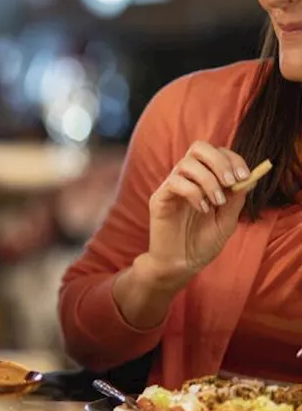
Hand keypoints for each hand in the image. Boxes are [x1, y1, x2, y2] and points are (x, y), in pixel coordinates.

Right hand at [146, 141, 253, 283]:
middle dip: (219, 161)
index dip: (232, 158)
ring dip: (208, 180)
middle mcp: (187, 178)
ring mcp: (172, 186)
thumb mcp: (228, 219)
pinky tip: (202, 209)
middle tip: (230, 182)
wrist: (183, 263)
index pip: (217, 153)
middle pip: (199, 147)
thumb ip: (237, 198)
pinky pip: (175, 183)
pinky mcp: (159, 198)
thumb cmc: (204, 242)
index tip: (244, 176)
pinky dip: (194, 193)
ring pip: (187, 163)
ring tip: (216, 201)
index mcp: (204, 178)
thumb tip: (250, 178)